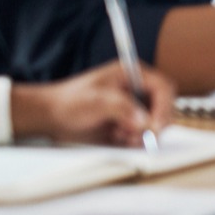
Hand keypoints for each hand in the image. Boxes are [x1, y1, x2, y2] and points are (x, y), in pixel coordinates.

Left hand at [10, 61, 176, 146]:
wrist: (50, 116)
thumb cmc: (69, 101)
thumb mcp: (96, 100)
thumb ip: (123, 108)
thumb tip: (146, 121)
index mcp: (133, 74)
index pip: (163, 87)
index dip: (164, 106)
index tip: (155, 125)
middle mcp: (136, 90)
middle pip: (163, 106)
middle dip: (154, 123)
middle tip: (141, 136)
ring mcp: (132, 107)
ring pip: (154, 123)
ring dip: (142, 133)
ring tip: (120, 135)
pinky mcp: (126, 124)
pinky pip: (141, 135)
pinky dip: (133, 140)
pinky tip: (116, 137)